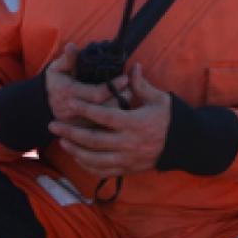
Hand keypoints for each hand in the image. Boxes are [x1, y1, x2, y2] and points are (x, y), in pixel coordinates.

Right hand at [44, 43, 128, 122]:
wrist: (43, 107)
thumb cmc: (54, 83)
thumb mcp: (56, 68)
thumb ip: (67, 59)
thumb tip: (71, 46)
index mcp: (69, 93)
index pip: (96, 94)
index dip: (113, 87)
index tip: (126, 78)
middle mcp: (75, 111)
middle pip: (107, 109)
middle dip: (122, 98)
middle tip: (131, 87)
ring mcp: (81, 124)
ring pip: (108, 120)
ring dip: (121, 108)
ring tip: (128, 95)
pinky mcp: (85, 131)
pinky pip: (105, 127)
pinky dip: (116, 119)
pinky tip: (122, 108)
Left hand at [49, 63, 167, 177]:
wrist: (184, 144)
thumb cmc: (171, 118)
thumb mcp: (159, 99)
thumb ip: (141, 85)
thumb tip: (133, 66)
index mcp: (135, 123)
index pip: (104, 117)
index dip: (85, 110)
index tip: (70, 103)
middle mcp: (129, 143)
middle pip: (93, 140)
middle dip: (70, 133)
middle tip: (53, 125)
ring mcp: (128, 159)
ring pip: (95, 159)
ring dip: (75, 151)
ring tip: (62, 142)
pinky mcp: (128, 169)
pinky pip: (103, 171)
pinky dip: (88, 166)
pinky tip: (78, 157)